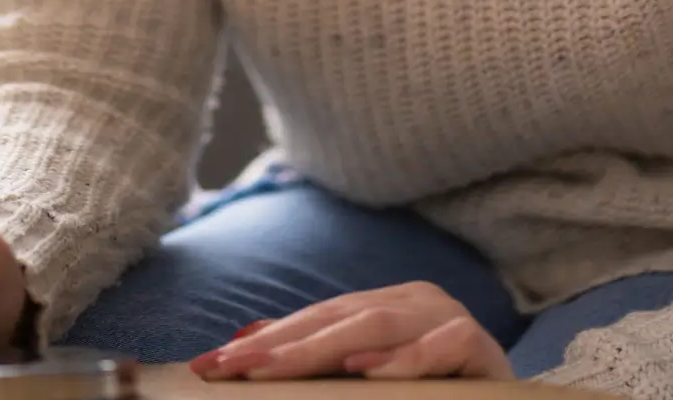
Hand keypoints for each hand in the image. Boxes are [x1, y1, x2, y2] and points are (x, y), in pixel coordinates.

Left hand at [189, 281, 514, 380]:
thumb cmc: (438, 396)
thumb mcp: (372, 378)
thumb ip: (323, 363)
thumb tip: (247, 339)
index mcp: (386, 306)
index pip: (316, 319)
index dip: (264, 340)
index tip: (210, 365)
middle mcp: (415, 302)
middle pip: (338, 318)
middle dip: (277, 345)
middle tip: (229, 366)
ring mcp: (448, 317)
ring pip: (380, 324)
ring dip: (322, 348)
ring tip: (274, 366)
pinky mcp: (482, 346)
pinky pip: (443, 346)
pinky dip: (404, 359)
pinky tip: (366, 371)